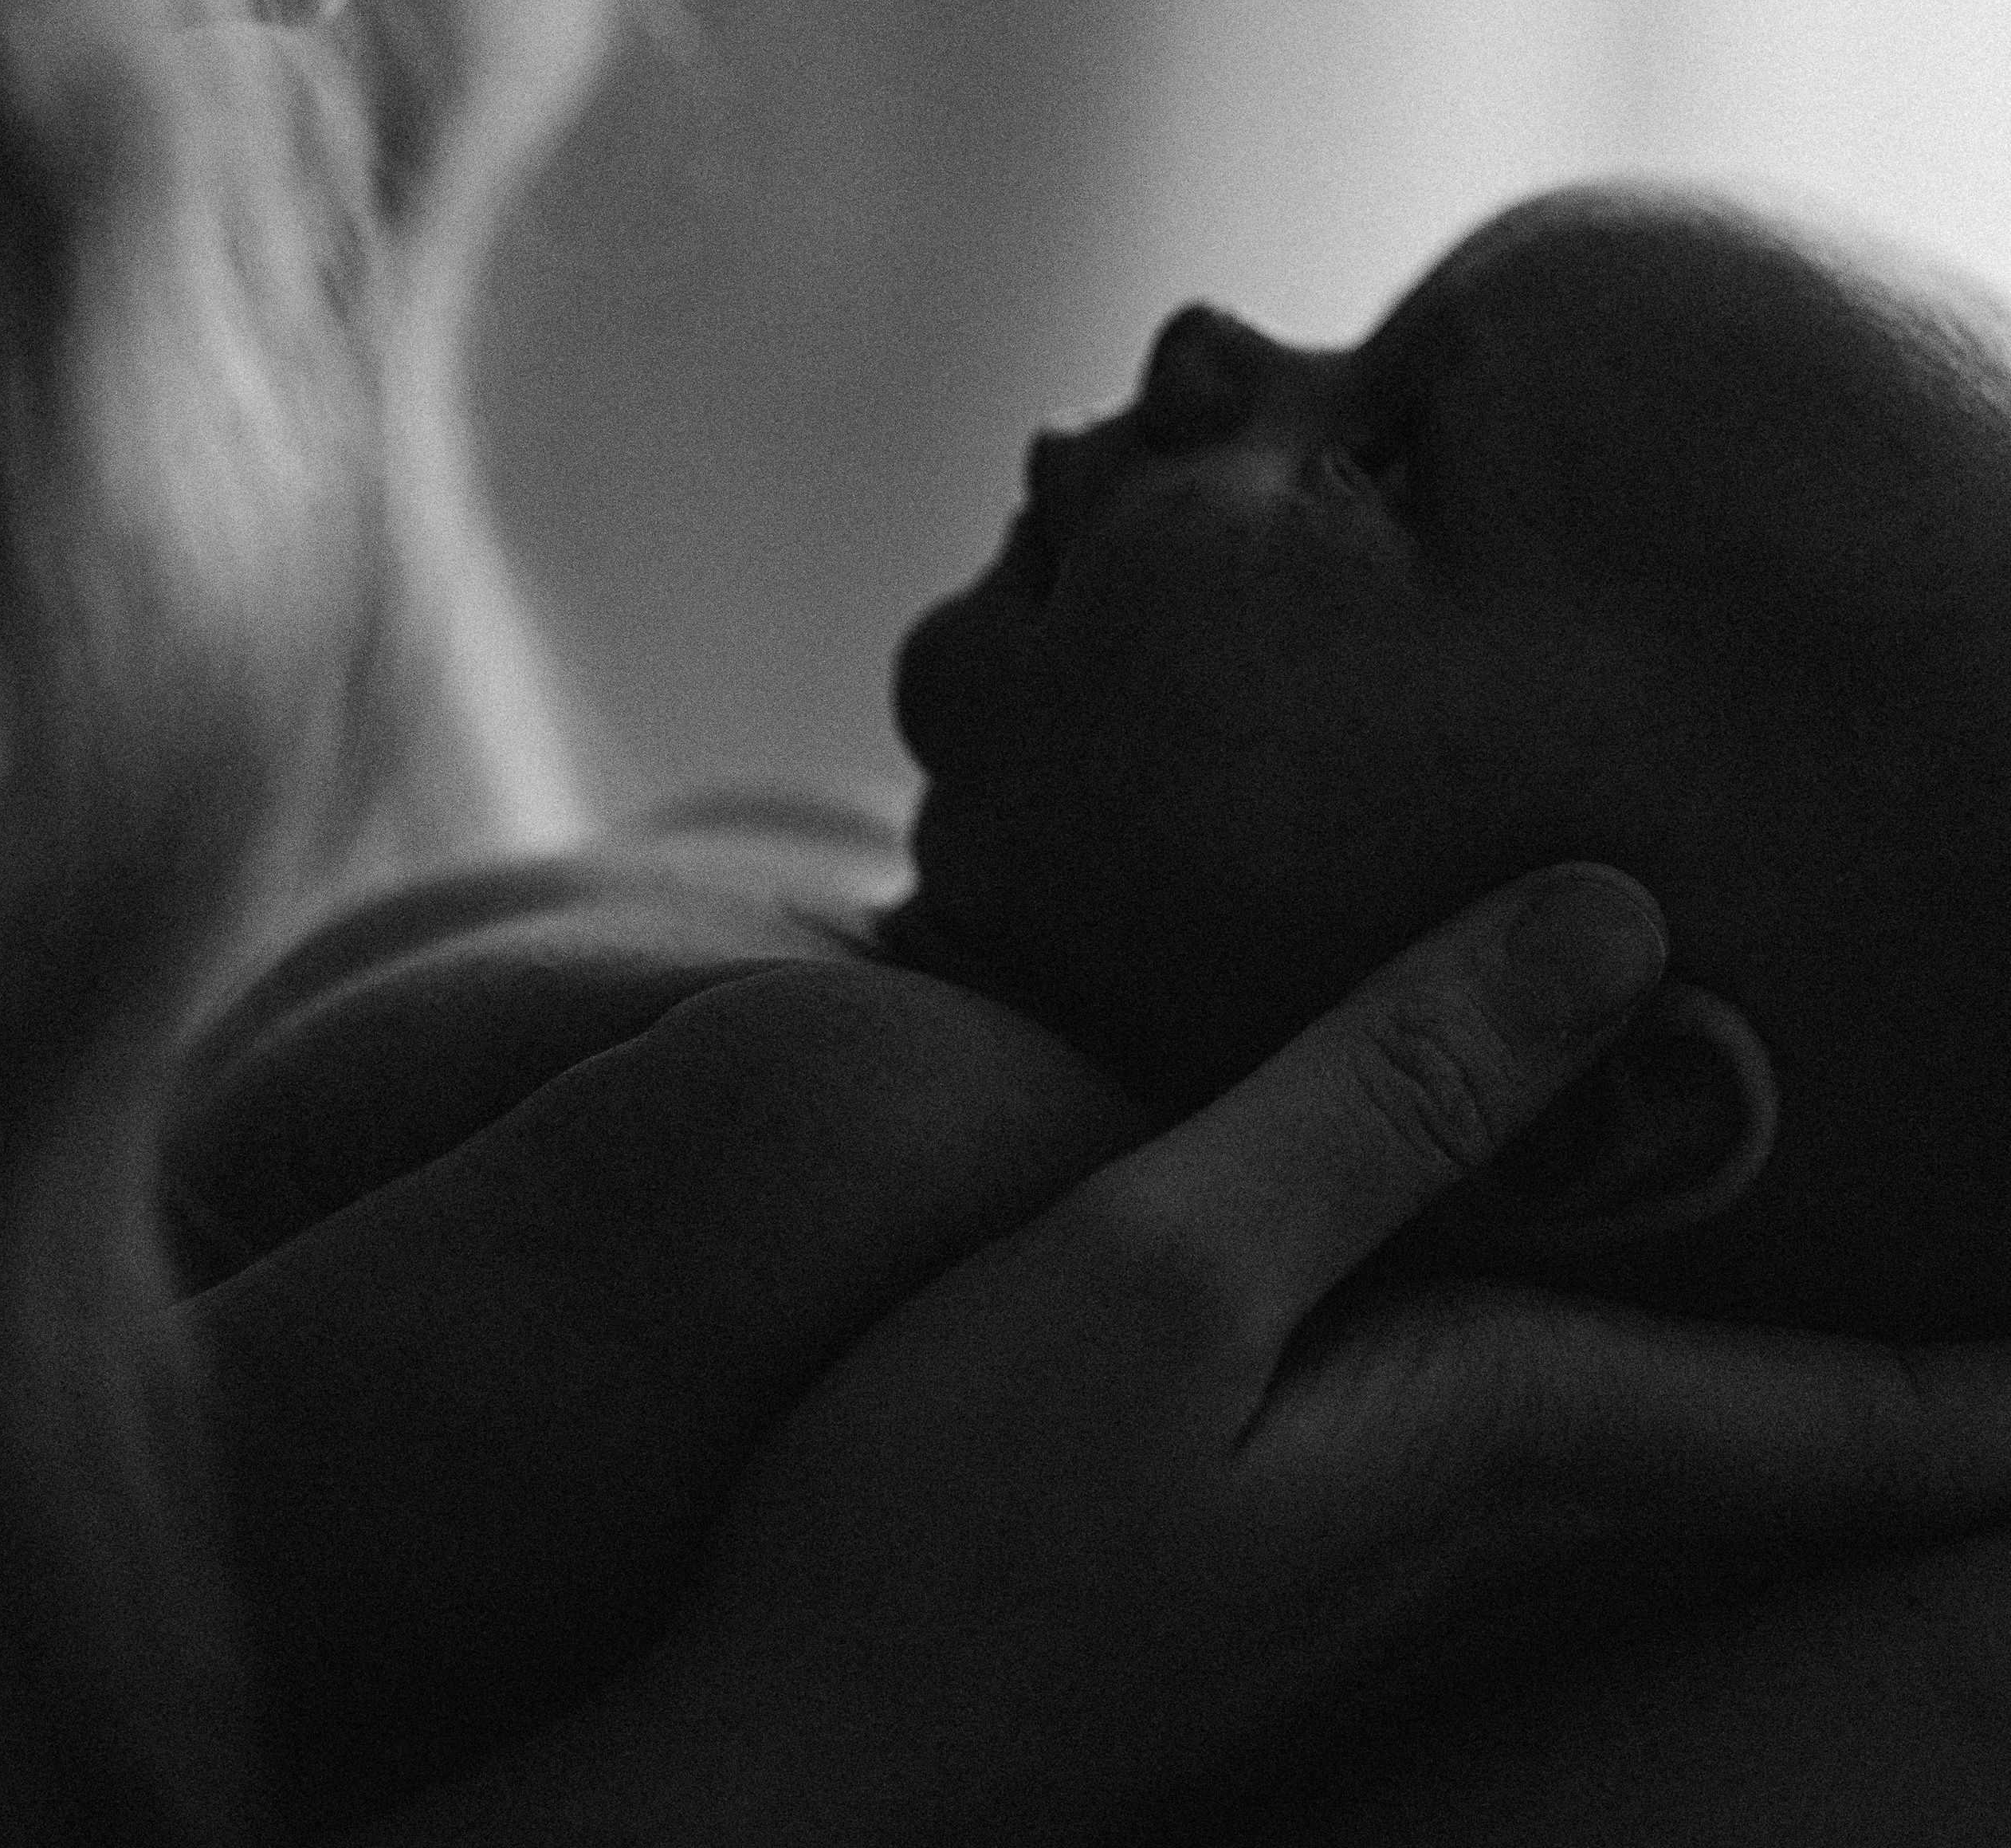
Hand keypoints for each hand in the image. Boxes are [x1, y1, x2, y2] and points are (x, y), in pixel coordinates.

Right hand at [580, 861, 2010, 1847]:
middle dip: (1950, 1350)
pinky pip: (1545, 1416)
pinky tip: (1594, 1251)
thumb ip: (1384, 1096)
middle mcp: (1500, 1517)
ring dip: (1814, 1342)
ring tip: (1892, 1219)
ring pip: (1683, 1426)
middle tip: (2000, 1174)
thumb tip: (1619, 912)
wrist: (784, 1775)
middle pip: (1807, 1433)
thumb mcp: (1164, 1271)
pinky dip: (1638, 1319)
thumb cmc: (950, 1530)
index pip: (1872, 1409)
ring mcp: (1402, 1553)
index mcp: (1510, 1440)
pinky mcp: (1308, 1543)